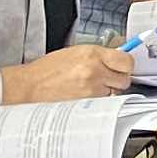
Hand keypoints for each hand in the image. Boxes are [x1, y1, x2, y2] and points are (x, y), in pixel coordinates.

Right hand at [3, 45, 135, 103]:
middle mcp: (94, 70)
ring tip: (90, 87)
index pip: (126, 60)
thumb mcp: (74, 53)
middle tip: (107, 78)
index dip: (126, 65)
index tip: (122, 66)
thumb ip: (97, 56)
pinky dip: (99, 101)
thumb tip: (116, 59)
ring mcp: (91, 89)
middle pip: (125, 79)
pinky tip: (85, 96)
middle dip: (118, 79)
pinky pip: (104, 103)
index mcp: (92, 54)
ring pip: (115, 93)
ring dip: (108, 91)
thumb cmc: (47, 70)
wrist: (29, 86)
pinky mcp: (87, 104)